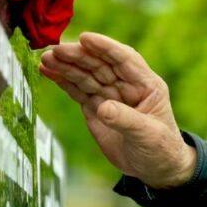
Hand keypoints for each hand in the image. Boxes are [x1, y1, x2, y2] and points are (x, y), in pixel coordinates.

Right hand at [39, 32, 196, 187]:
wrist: (154, 168)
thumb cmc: (160, 149)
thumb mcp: (148, 135)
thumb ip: (126, 120)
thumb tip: (102, 107)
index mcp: (147, 85)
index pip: (125, 59)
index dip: (106, 48)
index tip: (85, 38)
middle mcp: (127, 86)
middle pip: (100, 65)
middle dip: (79, 56)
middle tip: (56, 50)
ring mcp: (109, 95)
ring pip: (86, 76)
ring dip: (66, 66)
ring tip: (46, 59)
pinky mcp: (95, 107)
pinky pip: (78, 90)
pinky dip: (63, 81)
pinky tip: (48, 71)